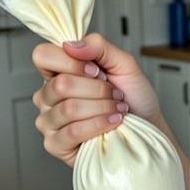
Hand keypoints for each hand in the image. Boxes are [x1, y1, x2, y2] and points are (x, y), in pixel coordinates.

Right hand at [31, 34, 159, 165]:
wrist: (147, 126)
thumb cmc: (133, 96)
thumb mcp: (123, 63)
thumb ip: (98, 46)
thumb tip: (70, 45)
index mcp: (57, 72)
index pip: (42, 56)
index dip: (72, 62)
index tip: (97, 71)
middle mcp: (47, 96)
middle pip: (60, 85)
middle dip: (98, 89)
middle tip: (114, 94)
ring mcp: (48, 121)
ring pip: (69, 109)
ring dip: (102, 108)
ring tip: (116, 109)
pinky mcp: (55, 145)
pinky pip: (73, 131)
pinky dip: (99, 125)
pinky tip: (112, 123)